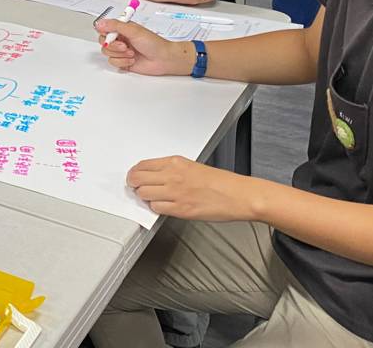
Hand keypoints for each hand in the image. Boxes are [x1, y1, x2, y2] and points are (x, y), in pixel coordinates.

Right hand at [95, 18, 192, 74]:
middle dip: (113, 46)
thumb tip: (99, 23)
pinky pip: (112, 62)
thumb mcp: (133, 30)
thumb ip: (115, 25)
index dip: (105, 33)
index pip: (104, 28)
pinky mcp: (122, 62)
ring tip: (132, 53)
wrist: (163, 59)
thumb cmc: (153, 43)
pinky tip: (132, 60)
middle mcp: (120, 39)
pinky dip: (122, 62)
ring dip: (120, 54)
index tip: (111, 35)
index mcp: (122, 28)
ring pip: (107, 52)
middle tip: (125, 46)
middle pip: (103, 41)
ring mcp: (121, 51)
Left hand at [128, 155, 255, 220]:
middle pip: (137, 179)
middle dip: (134, 185)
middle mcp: (172, 175)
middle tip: (136, 189)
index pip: (142, 165)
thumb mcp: (192, 167)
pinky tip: (163, 206)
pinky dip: (156, 208)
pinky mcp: (181, 209)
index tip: (134, 177)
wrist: (238, 195)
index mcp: (175, 162)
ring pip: (143, 194)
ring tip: (152, 198)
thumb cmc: (221, 182)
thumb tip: (154, 176)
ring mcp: (175, 192)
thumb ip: (172, 170)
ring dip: (145, 197)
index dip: (134, 173)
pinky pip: (156, 208)